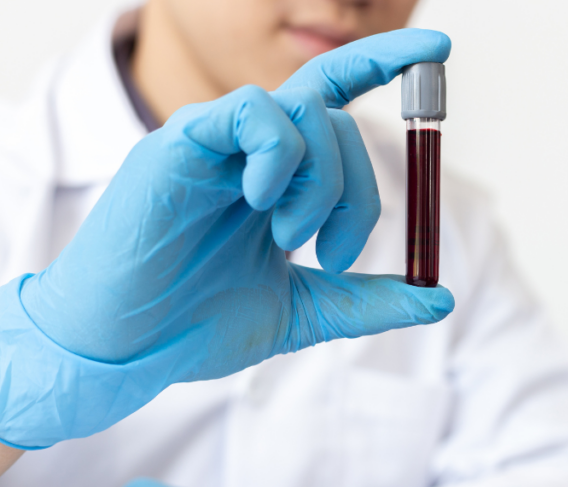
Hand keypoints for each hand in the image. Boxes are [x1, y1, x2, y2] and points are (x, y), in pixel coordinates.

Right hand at [0, 29, 452, 449]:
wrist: (125, 352)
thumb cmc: (197, 324)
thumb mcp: (305, 313)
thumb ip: (369, 300)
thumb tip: (439, 297)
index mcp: (278, 176)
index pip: (337, 99)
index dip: (385, 65)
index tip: (438, 51)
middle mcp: (249, 150)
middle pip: (336, 118)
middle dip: (360, 189)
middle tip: (338, 254)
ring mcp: (214, 143)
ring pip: (304, 112)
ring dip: (322, 183)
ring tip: (291, 240)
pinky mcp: (179, 145)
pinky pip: (252, 114)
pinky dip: (278, 157)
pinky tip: (261, 203)